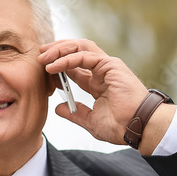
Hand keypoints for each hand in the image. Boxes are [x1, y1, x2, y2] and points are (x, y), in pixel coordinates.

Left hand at [39, 39, 174, 151]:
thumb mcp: (91, 121)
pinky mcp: (110, 65)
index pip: (74, 67)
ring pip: (80, 47)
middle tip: (39, 56)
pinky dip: (67, 58)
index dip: (57, 66)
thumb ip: (75, 113)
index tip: (41, 70)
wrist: (137, 127)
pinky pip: (84, 55)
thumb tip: (57, 108)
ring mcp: (107, 66)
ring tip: (43, 57)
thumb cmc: (120, 126)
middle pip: (76, 51)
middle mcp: (102, 71)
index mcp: (98, 83)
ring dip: (59, 49)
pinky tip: (54, 66)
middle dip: (56, 51)